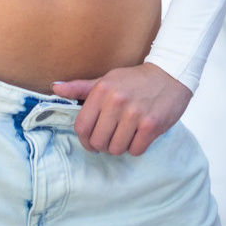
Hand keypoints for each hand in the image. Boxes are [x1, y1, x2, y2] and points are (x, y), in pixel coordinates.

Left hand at [50, 63, 192, 156]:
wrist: (170, 74)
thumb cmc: (135, 80)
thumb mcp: (107, 79)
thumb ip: (80, 87)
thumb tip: (55, 88)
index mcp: (102, 90)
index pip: (82, 127)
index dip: (84, 139)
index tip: (91, 140)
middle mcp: (116, 101)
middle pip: (98, 141)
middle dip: (103, 145)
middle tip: (111, 138)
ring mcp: (135, 114)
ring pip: (116, 149)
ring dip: (120, 146)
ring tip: (126, 134)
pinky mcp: (152, 125)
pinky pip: (135, 150)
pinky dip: (136, 147)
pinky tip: (139, 135)